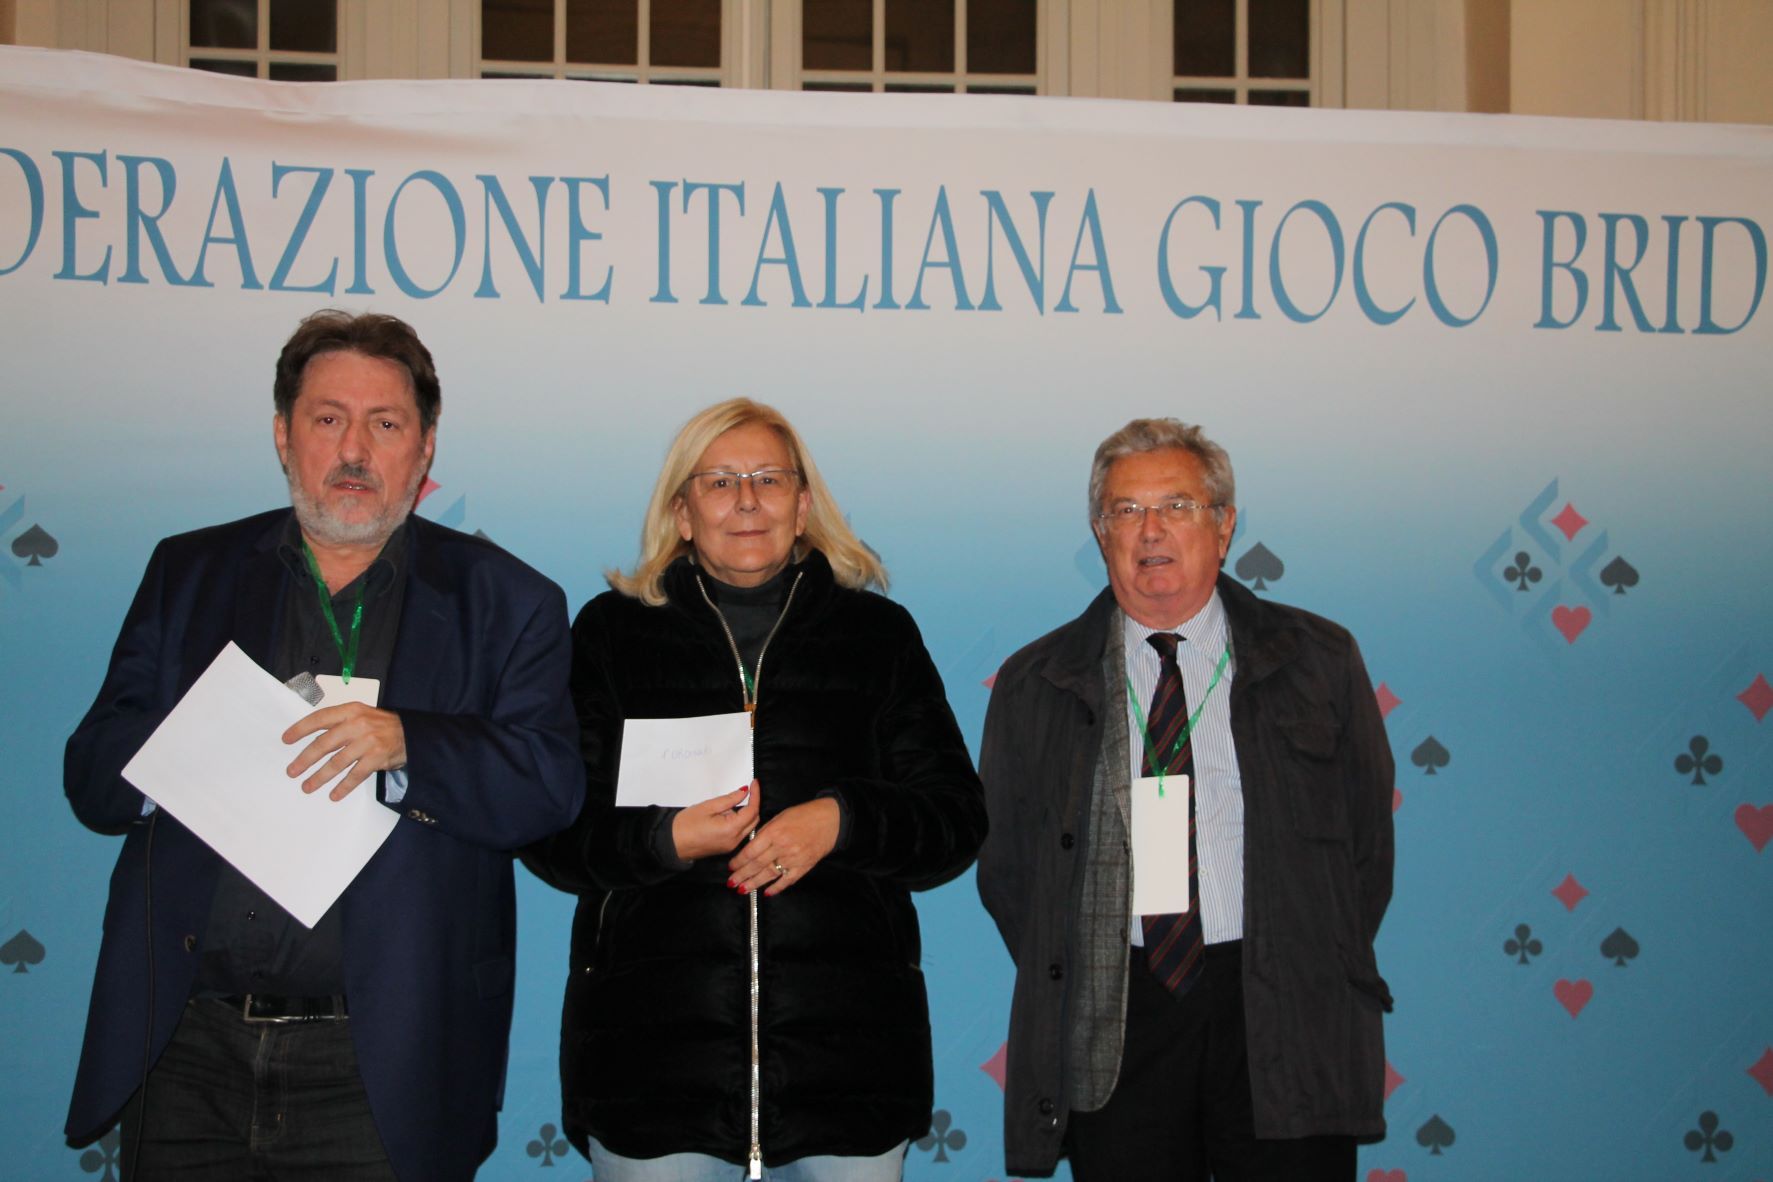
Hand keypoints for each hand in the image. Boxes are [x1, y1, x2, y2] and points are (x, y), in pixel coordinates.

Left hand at [282, 702, 407, 800]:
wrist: (411, 733)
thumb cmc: (381, 726)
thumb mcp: (360, 715)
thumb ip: (339, 723)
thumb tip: (312, 740)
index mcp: (351, 710)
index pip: (320, 718)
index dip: (301, 729)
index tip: (286, 739)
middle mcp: (358, 724)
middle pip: (325, 743)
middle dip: (305, 759)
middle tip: (292, 771)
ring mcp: (368, 741)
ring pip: (338, 762)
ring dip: (320, 776)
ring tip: (308, 786)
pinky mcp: (376, 757)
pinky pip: (356, 775)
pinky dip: (344, 787)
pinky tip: (334, 794)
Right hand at [672, 781, 757, 860]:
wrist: (672, 844)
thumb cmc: (685, 826)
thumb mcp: (708, 806)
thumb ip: (729, 799)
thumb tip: (744, 792)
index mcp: (731, 829)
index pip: (752, 810)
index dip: (755, 795)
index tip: (754, 784)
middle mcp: (734, 841)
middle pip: (754, 820)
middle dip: (753, 804)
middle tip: (748, 790)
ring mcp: (731, 846)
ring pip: (749, 827)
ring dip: (747, 814)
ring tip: (735, 802)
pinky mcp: (726, 848)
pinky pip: (740, 833)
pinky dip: (740, 822)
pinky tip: (730, 814)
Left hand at [729, 796, 839, 896]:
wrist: (830, 819)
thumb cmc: (805, 815)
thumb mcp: (780, 817)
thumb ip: (765, 832)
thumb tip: (752, 845)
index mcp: (774, 832)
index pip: (751, 851)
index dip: (739, 861)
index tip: (731, 867)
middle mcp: (782, 847)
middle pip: (757, 864)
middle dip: (742, 875)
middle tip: (731, 883)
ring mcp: (793, 858)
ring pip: (769, 874)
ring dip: (754, 883)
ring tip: (743, 889)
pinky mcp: (804, 866)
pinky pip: (787, 880)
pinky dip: (776, 888)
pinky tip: (767, 892)